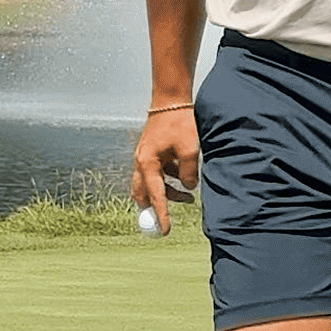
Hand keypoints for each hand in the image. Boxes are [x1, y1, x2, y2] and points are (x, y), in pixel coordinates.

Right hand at [131, 106, 199, 233]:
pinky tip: (184, 176)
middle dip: (156, 206)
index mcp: (147, 163)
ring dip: (167, 192)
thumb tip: (189, 188)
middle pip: (143, 193)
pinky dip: (168, 179)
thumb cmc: (179, 122)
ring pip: (151, 184)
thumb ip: (188, 173)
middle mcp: (141, 162)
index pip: (155, 195)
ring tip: (189, 196)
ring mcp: (144, 157)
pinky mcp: (151, 153)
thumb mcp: (189, 150)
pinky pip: (157, 173)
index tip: (164, 231)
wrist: (171, 100)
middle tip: (168, 218)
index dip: (161, 214)